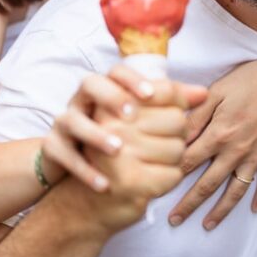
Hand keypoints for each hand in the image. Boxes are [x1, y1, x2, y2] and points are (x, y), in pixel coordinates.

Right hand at [39, 63, 166, 192]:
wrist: (79, 175)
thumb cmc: (117, 142)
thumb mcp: (140, 122)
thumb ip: (169, 106)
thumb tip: (203, 94)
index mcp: (104, 89)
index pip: (117, 72)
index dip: (133, 80)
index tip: (151, 94)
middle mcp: (82, 101)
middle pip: (94, 88)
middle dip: (117, 103)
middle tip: (136, 120)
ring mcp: (65, 124)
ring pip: (75, 121)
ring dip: (98, 137)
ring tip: (119, 150)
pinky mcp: (54, 149)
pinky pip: (65, 156)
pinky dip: (85, 172)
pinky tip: (104, 185)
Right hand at [85, 72, 207, 232]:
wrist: (84, 202)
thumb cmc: (114, 155)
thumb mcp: (128, 121)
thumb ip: (165, 100)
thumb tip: (203, 93)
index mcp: (108, 102)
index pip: (163, 90)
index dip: (178, 99)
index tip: (176, 109)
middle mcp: (111, 122)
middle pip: (176, 120)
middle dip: (175, 135)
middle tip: (155, 145)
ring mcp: (119, 151)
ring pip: (178, 149)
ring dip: (172, 161)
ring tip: (150, 163)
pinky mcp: (129, 180)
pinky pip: (173, 175)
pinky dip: (168, 181)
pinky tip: (149, 181)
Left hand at [167, 58, 256, 229]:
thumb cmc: (251, 80)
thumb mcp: (217, 91)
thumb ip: (195, 115)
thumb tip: (173, 135)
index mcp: (218, 134)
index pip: (188, 162)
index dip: (171, 175)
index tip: (157, 189)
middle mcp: (236, 151)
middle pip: (208, 184)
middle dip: (189, 204)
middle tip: (174, 221)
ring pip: (235, 190)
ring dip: (221, 210)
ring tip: (207, 226)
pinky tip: (253, 210)